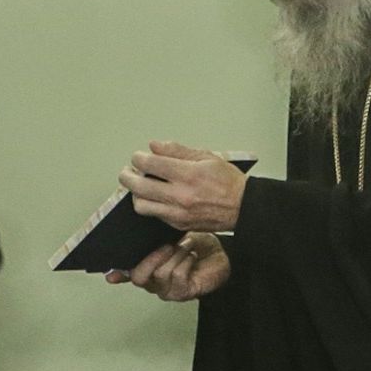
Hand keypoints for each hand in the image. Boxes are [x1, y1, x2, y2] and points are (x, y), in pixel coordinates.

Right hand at [105, 232, 229, 301]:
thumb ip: (154, 235)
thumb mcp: (172, 235)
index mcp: (147, 268)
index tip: (110, 274)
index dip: (117, 273)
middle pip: (138, 277)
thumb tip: (140, 220)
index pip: (126, 273)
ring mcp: (167, 289)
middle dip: (152, 258)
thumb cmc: (197, 246)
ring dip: (175, 254)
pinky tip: (192, 255)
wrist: (222, 255)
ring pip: (160, 273)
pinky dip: (186, 261)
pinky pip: (177, 275)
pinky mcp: (182, 293)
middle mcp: (154, 282)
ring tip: (185, 246)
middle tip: (166, 245)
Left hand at [118, 140, 246, 232]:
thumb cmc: (228, 181)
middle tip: (128, 171)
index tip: (138, 157)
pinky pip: (154, 215)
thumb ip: (177, 151)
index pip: (150, 164)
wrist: (243, 207)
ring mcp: (178, 212)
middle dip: (127, 176)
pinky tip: (154, 196)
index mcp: (188, 174)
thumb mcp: (206, 156)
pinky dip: (150, 205)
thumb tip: (154, 146)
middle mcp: (181, 195)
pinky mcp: (178, 224)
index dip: (138, 158)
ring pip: (141, 205)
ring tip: (139, 186)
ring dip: (136, 194)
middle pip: (138, 186)